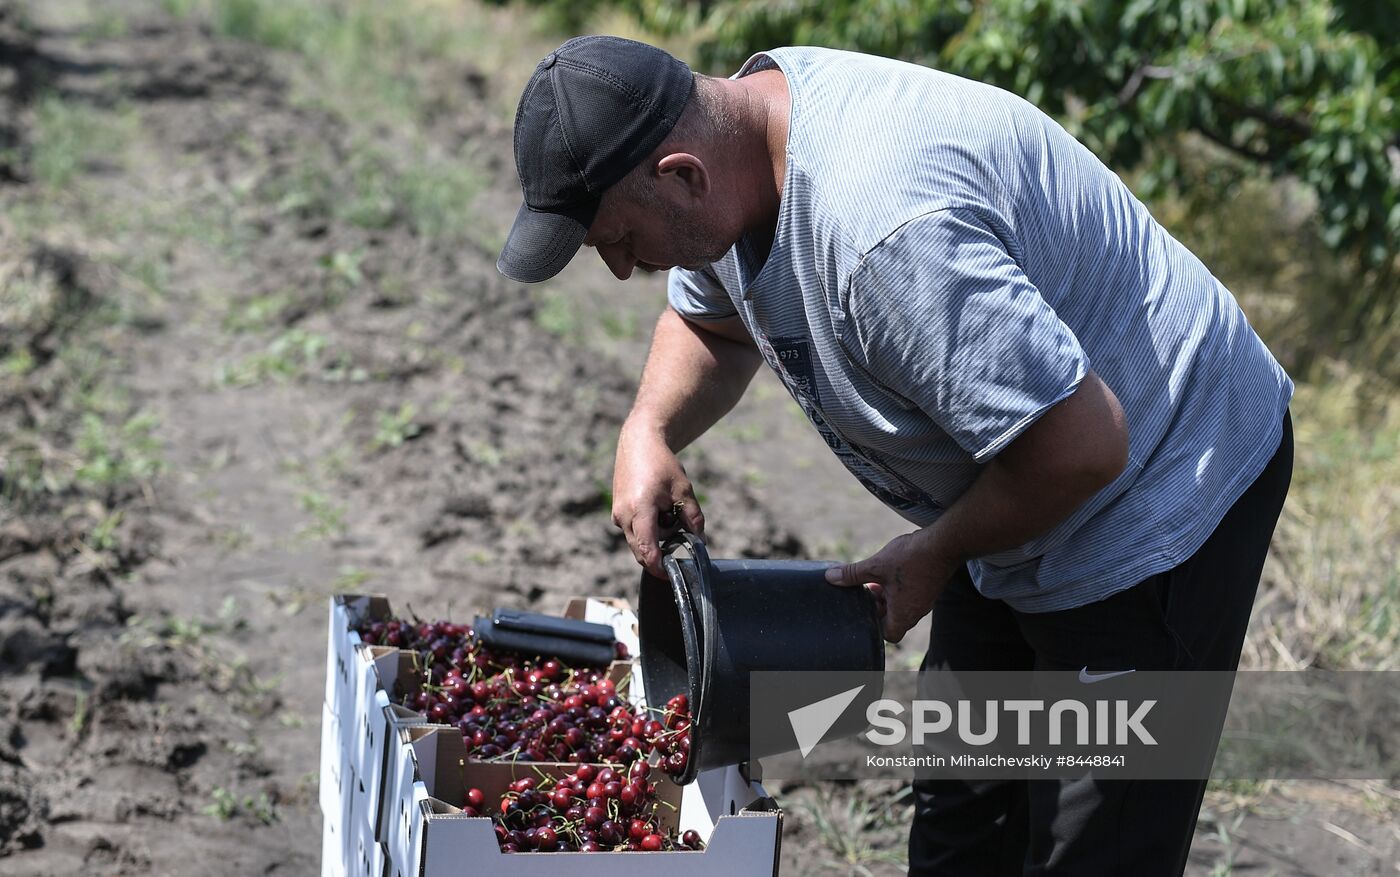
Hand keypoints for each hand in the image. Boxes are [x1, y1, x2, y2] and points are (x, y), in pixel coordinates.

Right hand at [611, 424, 704, 576]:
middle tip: (680, 536)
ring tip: (668, 511)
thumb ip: (693, 518)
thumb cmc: (662, 465)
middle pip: (642, 551)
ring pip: (638, 542)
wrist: (638, 444)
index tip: (673, 576)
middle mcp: (624, 516)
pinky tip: (658, 510)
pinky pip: (633, 532)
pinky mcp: (618, 514)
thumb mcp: (684, 490)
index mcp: (640, 510)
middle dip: (662, 551)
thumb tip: (700, 542)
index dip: (659, 568)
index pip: (647, 550)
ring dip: (656, 538)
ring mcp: (618, 516)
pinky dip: (648, 530)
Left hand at [824, 530, 960, 642]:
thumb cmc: (912, 558)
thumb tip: (830, 577)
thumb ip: (852, 574)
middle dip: (878, 607)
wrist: (944, 543)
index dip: (875, 626)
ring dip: (887, 595)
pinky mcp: (929, 588)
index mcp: (904, 613)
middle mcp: (917, 611)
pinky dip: (898, 587)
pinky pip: (910, 595)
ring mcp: (925, 600)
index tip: (865, 608)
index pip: (889, 635)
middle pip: (894, 620)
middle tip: (866, 591)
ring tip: (876, 578)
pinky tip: (890, 570)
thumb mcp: (876, 565)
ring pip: (902, 606)